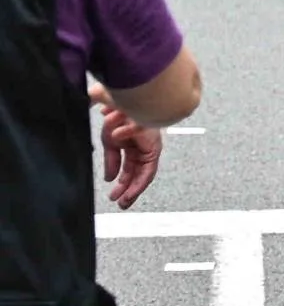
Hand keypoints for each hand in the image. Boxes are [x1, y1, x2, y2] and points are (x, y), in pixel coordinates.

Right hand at [91, 85, 160, 210]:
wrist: (129, 103)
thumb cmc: (119, 115)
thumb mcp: (109, 141)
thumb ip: (111, 160)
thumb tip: (110, 178)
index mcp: (130, 144)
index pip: (127, 168)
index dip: (121, 183)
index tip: (114, 196)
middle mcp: (141, 148)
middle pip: (136, 174)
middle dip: (127, 190)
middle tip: (120, 203)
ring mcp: (149, 149)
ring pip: (143, 175)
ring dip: (133, 190)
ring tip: (124, 201)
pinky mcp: (153, 149)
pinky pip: (148, 170)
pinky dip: (138, 180)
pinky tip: (127, 187)